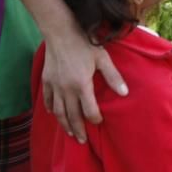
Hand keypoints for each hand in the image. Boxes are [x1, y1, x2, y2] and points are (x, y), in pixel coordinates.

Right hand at [20, 0, 127, 143]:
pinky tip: (55, 114)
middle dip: (77, 129)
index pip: (89, 110)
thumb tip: (124, 93)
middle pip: (71, 116)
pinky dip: (51, 110)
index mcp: (82, 85)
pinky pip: (48, 100)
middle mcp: (66, 89)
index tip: (99, 122)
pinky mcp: (46, 81)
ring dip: (64, 124)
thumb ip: (113, 77)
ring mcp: (54, 86)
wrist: (61, 31)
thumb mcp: (103, 58)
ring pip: (58, 112)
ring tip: (69, 133)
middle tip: (81, 141)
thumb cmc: (84, 43)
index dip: (95, 119)